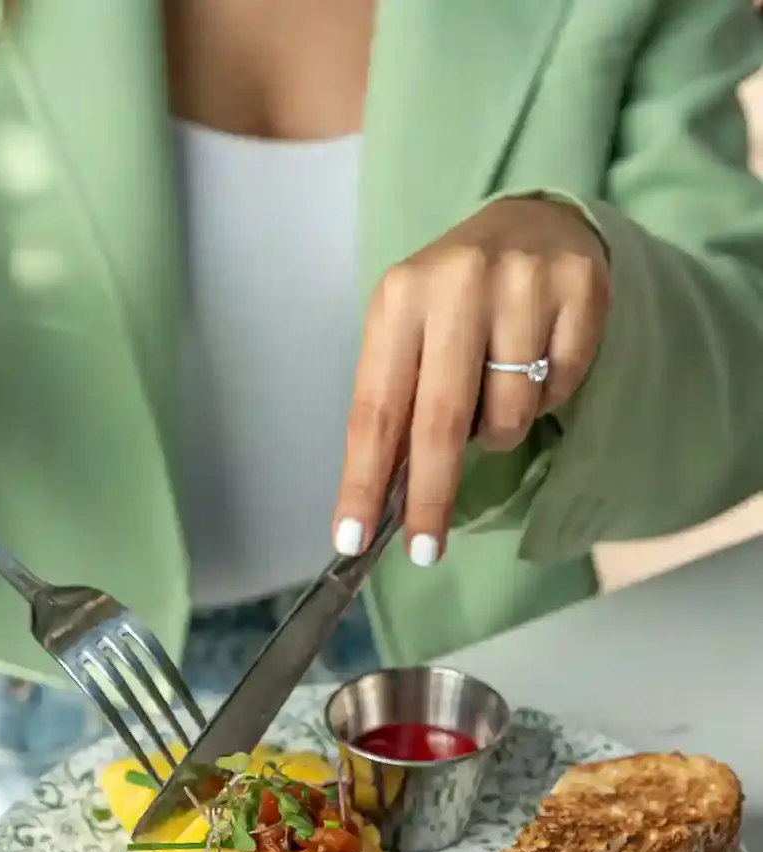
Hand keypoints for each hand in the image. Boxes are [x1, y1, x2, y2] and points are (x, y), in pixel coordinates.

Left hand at [332, 197, 611, 564]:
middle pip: (439, 421)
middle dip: (429, 496)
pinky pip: (558, 391)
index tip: (350, 538)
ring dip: (498, 431)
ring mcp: (523, 283)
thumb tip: (380, 498)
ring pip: (507, 415)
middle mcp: (457, 283)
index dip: (362, 480)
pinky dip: (545, 399)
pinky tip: (535, 361)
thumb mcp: (409, 335)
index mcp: (398, 297)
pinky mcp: (579, 291)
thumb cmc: (455, 301)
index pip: (375, 408)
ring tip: (495, 391)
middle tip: (424, 549)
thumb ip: (396, 405)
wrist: (532, 224)